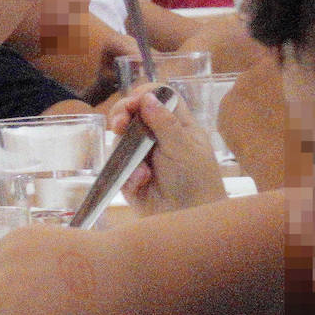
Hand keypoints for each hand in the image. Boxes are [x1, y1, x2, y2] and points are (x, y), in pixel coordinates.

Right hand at [108, 85, 225, 215]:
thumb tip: (147, 96)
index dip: (144, 95)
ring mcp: (142, 154)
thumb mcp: (184, 148)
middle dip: (122, 115)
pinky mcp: (129, 175)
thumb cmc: (196, 181)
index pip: (159, 97)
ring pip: (121, 139)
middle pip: (133, 113)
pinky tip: (142, 181)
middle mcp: (158, 136)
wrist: (189, 220)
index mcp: (178, 125)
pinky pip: (119, 166)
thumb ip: (164, 123)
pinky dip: (129, 173)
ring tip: (139, 165)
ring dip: (125, 148)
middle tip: (118, 124)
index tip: (134, 102)